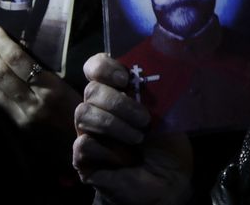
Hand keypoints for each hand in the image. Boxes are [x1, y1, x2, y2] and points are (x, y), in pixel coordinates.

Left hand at [0, 25, 79, 138]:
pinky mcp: (10, 127)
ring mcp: (18, 118)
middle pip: (2, 74)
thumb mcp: (71, 87)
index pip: (21, 62)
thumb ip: (49, 71)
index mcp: (51, 90)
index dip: (4, 44)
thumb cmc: (79, 110)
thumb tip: (21, 48)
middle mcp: (32, 105)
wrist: (79, 145)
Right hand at [73, 53, 192, 204]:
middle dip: (118, 103)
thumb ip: (152, 91)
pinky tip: (124, 160)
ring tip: (138, 138)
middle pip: (91, 90)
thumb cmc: (167, 145)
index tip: (124, 78)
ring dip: (114, 125)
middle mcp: (99, 109)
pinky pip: (83, 144)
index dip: (104, 67)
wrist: (168, 182)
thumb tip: (147, 72)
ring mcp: (88, 132)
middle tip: (144, 118)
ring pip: (83, 113)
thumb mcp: (167, 113)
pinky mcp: (82, 158)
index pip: (96, 67)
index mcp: (118, 92)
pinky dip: (108, 150)